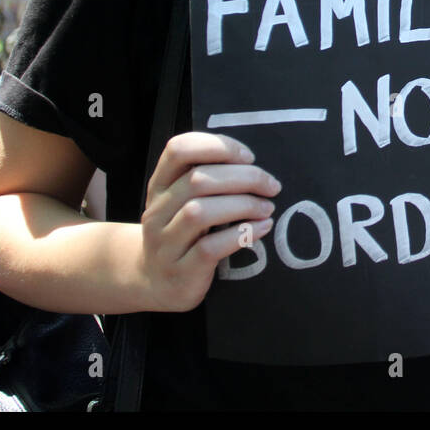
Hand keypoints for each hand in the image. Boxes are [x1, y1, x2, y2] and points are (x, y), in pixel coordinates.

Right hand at [136, 132, 280, 311]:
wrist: (157, 282)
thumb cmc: (184, 233)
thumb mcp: (185, 201)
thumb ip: (208, 179)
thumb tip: (252, 163)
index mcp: (160, 185)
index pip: (178, 149)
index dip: (217, 146)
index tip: (248, 157)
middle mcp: (157, 210)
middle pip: (197, 180)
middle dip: (244, 177)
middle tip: (272, 186)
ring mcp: (165, 242)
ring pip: (199, 212)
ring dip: (242, 205)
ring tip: (267, 208)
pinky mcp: (181, 270)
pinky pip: (209, 248)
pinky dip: (241, 234)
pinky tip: (262, 228)